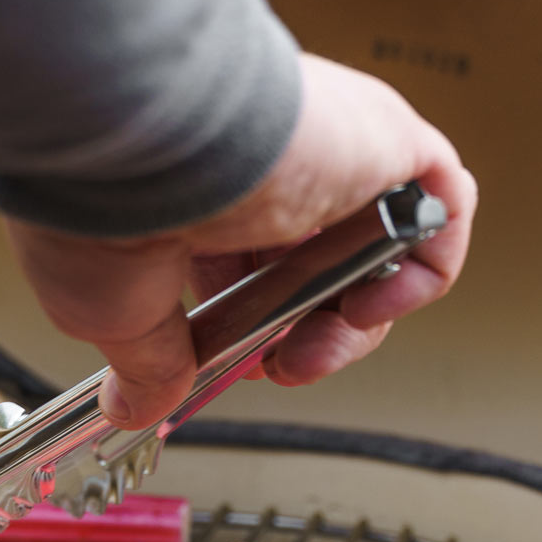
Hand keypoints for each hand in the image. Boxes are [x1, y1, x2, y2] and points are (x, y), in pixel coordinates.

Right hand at [4, 53, 477, 428]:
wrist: (139, 136)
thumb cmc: (102, 200)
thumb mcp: (110, 309)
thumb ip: (143, 362)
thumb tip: (134, 406)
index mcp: (206, 184)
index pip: (251, 261)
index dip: (252, 324)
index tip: (229, 363)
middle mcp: (274, 158)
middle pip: (322, 264)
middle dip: (306, 334)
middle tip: (279, 365)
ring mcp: (334, 147)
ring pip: (378, 249)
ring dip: (356, 323)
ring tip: (318, 348)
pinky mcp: (390, 138)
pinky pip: (439, 209)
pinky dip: (418, 272)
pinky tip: (367, 302)